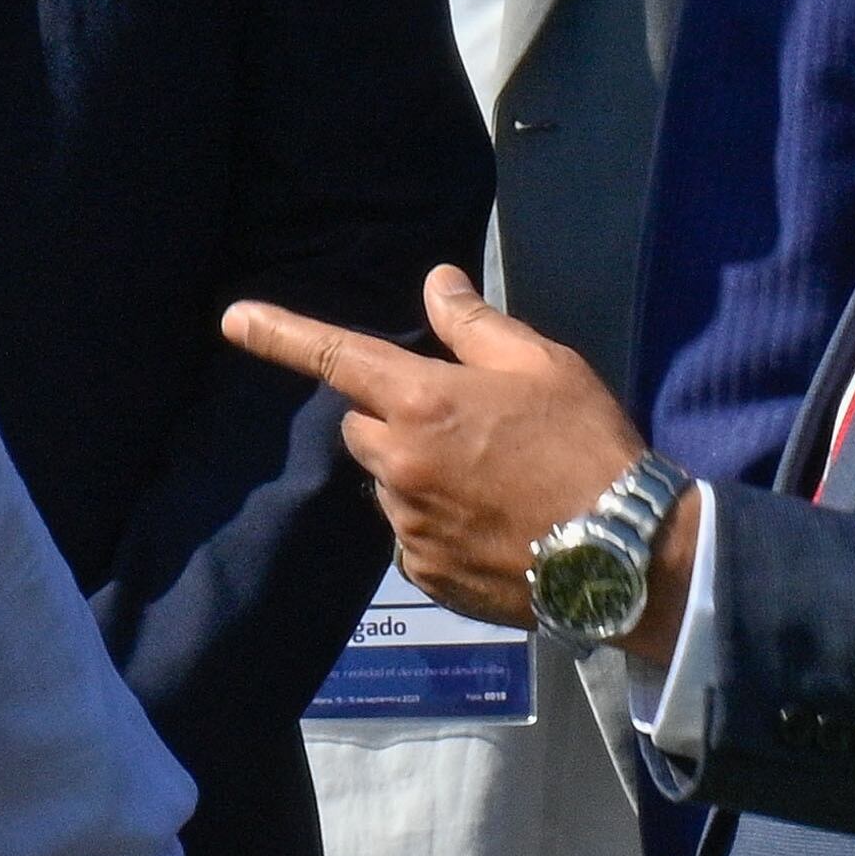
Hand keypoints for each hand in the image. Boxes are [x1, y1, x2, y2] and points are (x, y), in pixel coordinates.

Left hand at [224, 265, 698, 658]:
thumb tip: (435, 283)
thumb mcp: (543, 365)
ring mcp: (407, 524)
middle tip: (464, 424)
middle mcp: (399, 464)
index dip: (280, 334)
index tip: (233, 320)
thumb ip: (476, 324)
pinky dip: (436, 525)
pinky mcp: (424, 573)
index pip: (336, 357)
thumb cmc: (586, 444)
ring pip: (388, 483)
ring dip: (417, 475)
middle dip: (394, 418)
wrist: (620, 552)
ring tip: (492, 482)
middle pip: (362, 426)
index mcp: (422, 401)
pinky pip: (410, 536)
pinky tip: (490, 526)